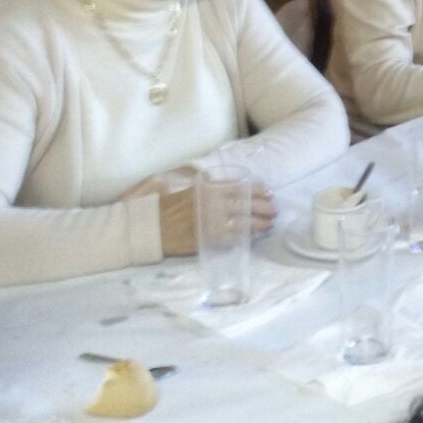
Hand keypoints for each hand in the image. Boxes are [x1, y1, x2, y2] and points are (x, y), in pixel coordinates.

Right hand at [123, 168, 276, 256]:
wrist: (147, 228)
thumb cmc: (165, 207)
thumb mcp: (186, 189)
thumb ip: (207, 186)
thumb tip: (227, 183)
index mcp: (206, 189)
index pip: (239, 187)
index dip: (257, 190)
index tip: (269, 192)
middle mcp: (211, 204)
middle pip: (246, 204)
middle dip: (264, 207)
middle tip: (274, 210)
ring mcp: (210, 222)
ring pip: (243, 221)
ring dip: (260, 223)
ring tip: (269, 224)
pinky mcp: (207, 239)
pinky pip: (232, 238)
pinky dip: (245, 237)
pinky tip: (253, 236)